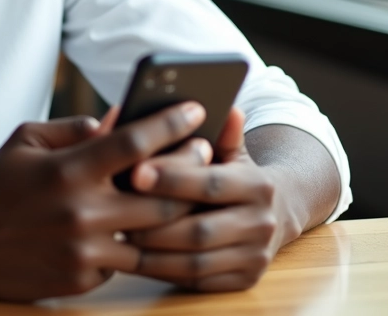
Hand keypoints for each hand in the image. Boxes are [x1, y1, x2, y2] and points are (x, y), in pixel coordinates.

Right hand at [0, 102, 205, 301]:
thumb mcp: (27, 139)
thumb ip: (75, 129)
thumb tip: (119, 123)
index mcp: (68, 170)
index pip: (134, 143)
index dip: (171, 124)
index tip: (195, 109)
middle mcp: (82, 212)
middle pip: (162, 196)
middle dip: (191, 174)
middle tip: (205, 156)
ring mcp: (84, 251)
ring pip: (153, 237)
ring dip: (174, 217)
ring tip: (191, 198)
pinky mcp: (81, 280)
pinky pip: (125, 263)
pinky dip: (134, 246)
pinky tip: (141, 232)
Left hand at [123, 107, 289, 291]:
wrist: (274, 215)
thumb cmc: (234, 175)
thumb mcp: (233, 151)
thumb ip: (222, 132)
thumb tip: (225, 105)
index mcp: (259, 186)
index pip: (210, 183)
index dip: (172, 178)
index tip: (134, 170)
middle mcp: (261, 225)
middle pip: (199, 229)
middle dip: (153, 220)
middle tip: (114, 209)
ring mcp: (254, 258)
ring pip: (194, 261)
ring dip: (151, 250)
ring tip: (117, 231)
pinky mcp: (243, 283)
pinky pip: (194, 282)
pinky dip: (161, 270)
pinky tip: (133, 256)